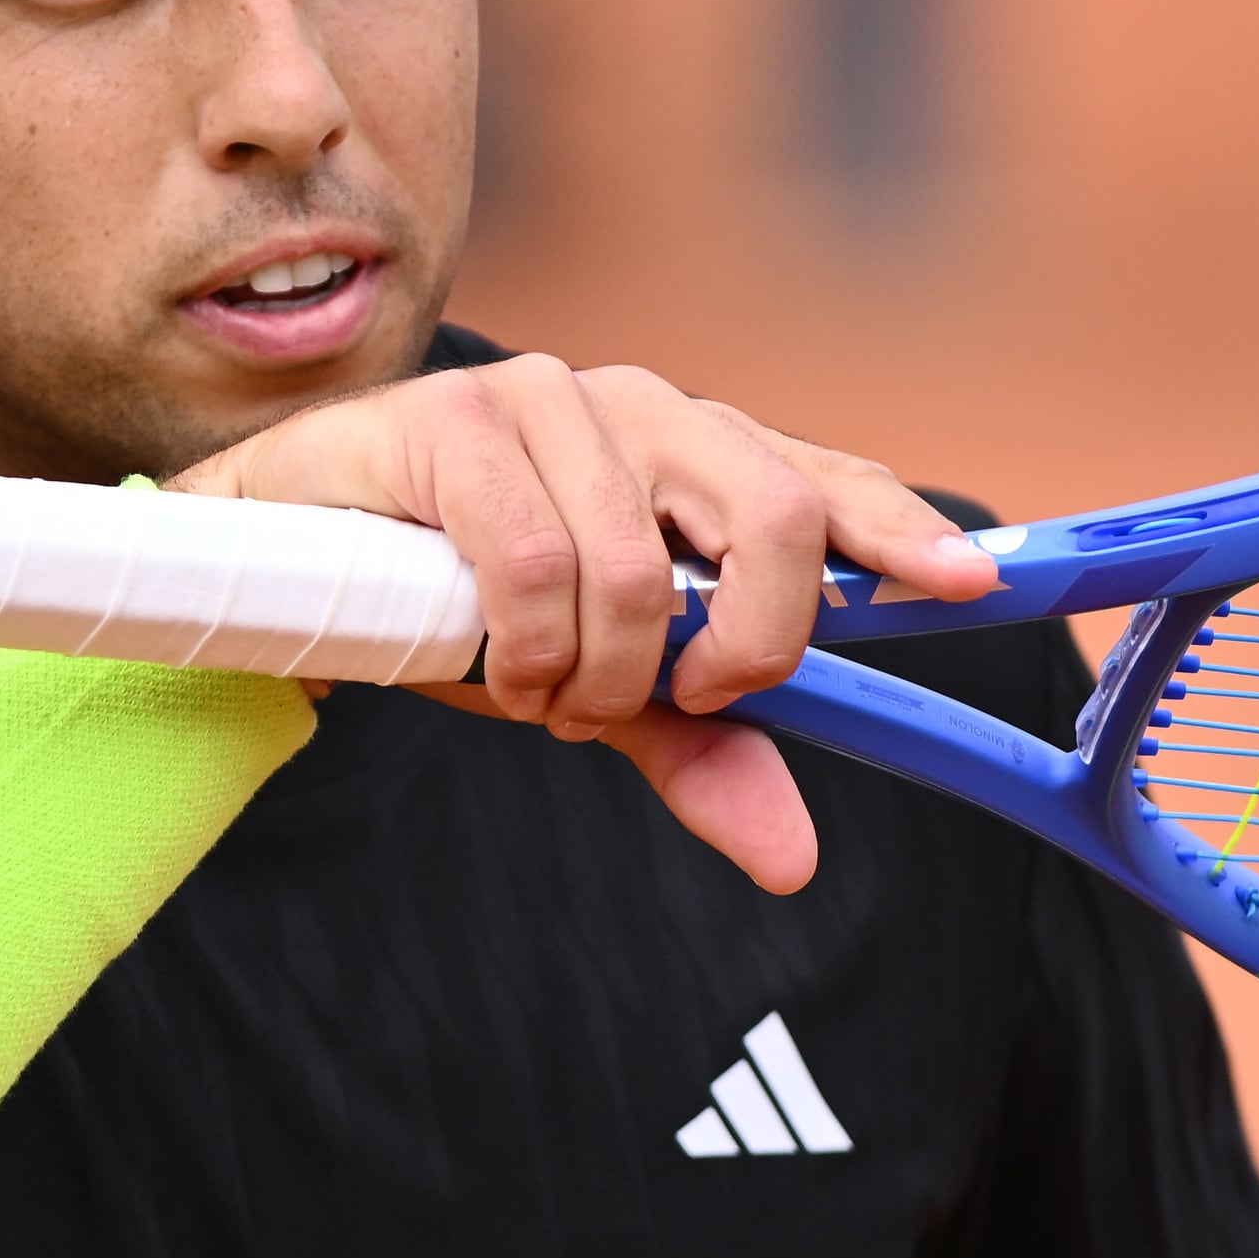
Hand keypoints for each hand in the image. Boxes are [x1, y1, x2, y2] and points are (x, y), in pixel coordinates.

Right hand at [170, 358, 1000, 890]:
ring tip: (539, 689)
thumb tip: (792, 858)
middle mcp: (645, 410)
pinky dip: (522, 645)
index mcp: (697, 461)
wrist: (288, 548)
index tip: (970, 584)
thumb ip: (698, 752)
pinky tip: (493, 663)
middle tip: (665, 702)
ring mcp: (554, 399)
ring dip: (592, 675)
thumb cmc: (458, 602)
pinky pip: (537, 560)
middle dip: (741, 646)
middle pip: (775, 520)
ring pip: (643, 572)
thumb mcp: (597, 690)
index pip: (827, 485)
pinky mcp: (460, 417)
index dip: (904, 533)